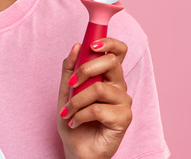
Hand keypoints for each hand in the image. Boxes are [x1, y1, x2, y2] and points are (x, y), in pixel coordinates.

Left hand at [56, 38, 132, 158]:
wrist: (76, 148)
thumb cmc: (74, 119)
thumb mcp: (66, 91)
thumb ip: (70, 68)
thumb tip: (76, 46)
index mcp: (108, 76)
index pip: (118, 51)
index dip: (109, 43)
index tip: (91, 45)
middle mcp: (119, 86)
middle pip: (112, 62)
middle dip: (85, 69)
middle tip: (72, 84)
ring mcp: (124, 102)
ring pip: (99, 88)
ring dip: (76, 100)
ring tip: (68, 112)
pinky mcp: (124, 118)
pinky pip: (98, 109)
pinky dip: (80, 115)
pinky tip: (75, 122)